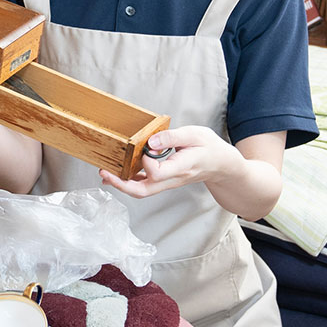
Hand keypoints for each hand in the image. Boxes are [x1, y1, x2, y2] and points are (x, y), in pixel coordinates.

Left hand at [98, 125, 243, 199]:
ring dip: (122, 184)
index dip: (146, 161)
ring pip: (142, 191)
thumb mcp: (195, 134)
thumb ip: (172, 137)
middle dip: (121, 184)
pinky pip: (144, 186)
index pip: (157, 173)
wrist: (221, 164)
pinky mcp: (164, 181)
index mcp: (181, 167)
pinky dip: (129, 182)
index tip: (145, 147)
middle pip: (144, 190)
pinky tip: (117, 174)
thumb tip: (150, 141)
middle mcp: (172, 179)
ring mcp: (167, 183)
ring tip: (105, 174)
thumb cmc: (209, 148)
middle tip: (105, 173)